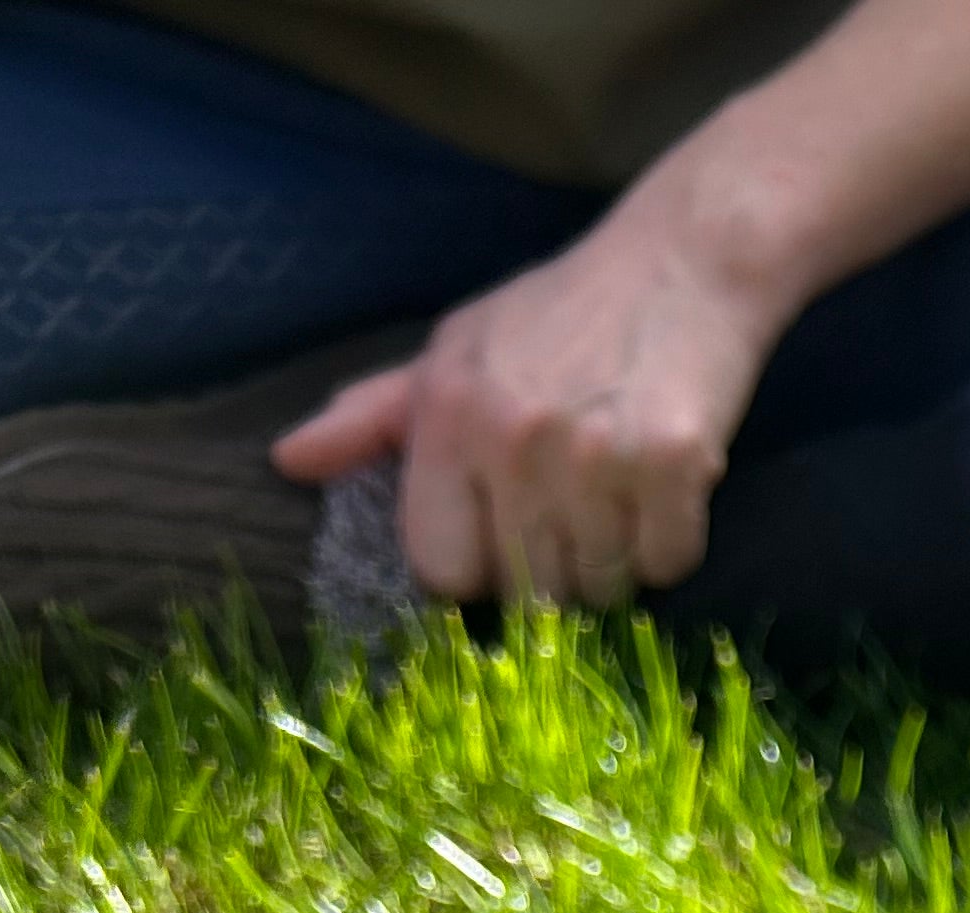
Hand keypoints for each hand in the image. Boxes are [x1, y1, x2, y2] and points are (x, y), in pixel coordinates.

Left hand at [272, 219, 783, 604]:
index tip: (506, 532)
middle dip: (555, 569)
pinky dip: (671, 544)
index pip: (442, 569)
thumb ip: (373, 418)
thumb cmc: (559, 314)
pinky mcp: (671, 463)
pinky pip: (665, 565)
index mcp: (447, 414)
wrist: (681, 261)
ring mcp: (593, 454)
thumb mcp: (455, 351)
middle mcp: (511, 437)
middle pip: (527, 594)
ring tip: (621, 490)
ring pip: (600, 589)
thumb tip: (288, 461)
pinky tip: (666, 485)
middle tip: (578, 504)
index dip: (478, 566)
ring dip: (617, 560)